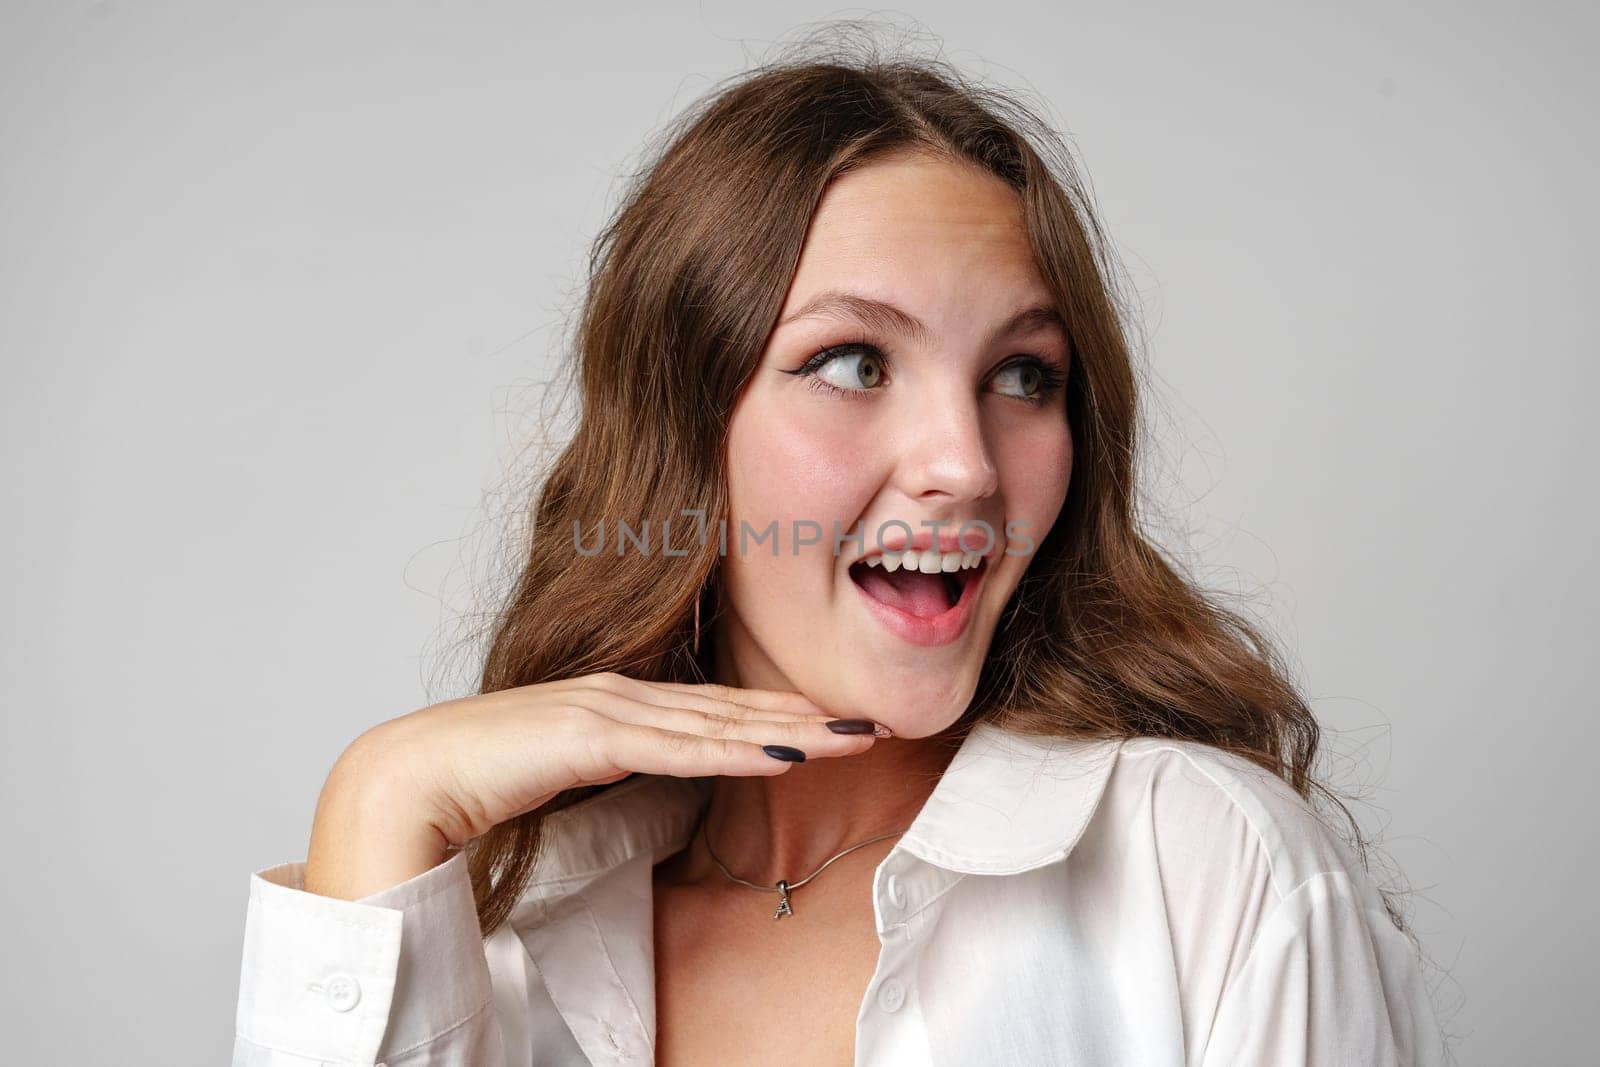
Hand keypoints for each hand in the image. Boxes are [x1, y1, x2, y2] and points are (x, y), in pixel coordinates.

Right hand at [304, 673, 885, 897]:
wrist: (405, 780)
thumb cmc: (481, 783)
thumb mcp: (569, 777)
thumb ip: (614, 772)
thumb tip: (656, 787)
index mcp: (618, 703)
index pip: (716, 709)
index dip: (779, 713)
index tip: (837, 722)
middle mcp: (622, 695)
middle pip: (733, 708)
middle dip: (807, 714)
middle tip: (876, 718)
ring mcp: (608, 708)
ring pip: (719, 722)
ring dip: (792, 728)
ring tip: (855, 733)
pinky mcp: (591, 734)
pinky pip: (681, 748)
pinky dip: (738, 749)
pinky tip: (789, 753)